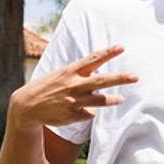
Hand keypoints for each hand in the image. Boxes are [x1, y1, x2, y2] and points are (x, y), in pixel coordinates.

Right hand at [8, 46, 136, 127]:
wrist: (27, 106)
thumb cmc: (47, 87)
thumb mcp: (60, 74)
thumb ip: (79, 73)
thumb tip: (99, 73)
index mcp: (70, 71)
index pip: (93, 59)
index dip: (108, 53)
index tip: (122, 47)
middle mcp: (74, 85)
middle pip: (102, 81)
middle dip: (120, 79)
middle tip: (135, 77)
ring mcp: (74, 101)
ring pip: (101, 100)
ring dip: (113, 99)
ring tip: (120, 99)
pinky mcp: (73, 115)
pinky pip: (89, 113)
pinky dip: (88, 111)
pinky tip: (82, 110)